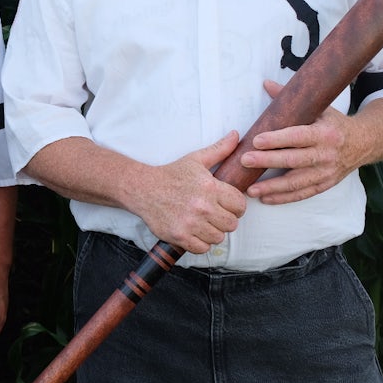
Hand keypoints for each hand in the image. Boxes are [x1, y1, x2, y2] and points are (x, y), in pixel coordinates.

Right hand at [131, 132, 246, 253]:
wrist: (142, 188)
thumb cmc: (171, 174)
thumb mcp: (195, 160)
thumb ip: (219, 150)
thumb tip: (236, 135)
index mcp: (209, 187)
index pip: (240, 205)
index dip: (235, 205)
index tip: (225, 204)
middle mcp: (202, 206)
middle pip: (232, 224)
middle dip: (225, 219)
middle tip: (213, 213)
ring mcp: (191, 223)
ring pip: (218, 237)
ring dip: (212, 231)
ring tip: (202, 222)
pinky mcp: (180, 236)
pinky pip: (203, 248)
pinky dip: (200, 242)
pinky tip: (193, 230)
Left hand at [241, 79, 360, 204]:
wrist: (364, 143)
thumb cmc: (334, 123)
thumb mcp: (319, 108)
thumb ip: (292, 100)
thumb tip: (266, 84)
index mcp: (325, 133)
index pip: (298, 136)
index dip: (277, 139)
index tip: (256, 140)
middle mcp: (327, 154)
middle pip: (294, 160)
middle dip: (268, 161)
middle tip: (245, 160)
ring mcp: (327, 172)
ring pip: (297, 182)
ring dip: (273, 187)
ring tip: (251, 188)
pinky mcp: (326, 184)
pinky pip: (303, 194)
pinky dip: (284, 198)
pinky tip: (266, 198)